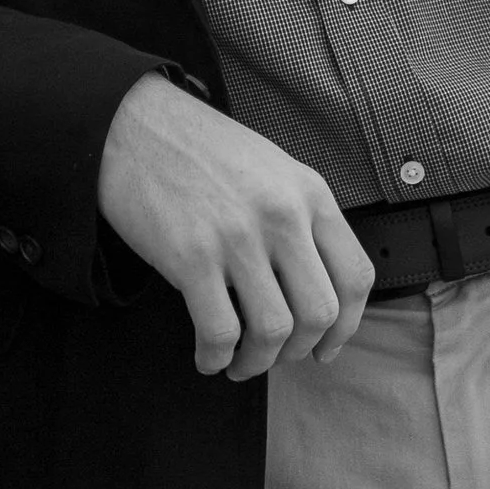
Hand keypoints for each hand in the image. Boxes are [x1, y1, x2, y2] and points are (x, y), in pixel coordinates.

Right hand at [97, 76, 373, 380]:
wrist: (133, 126)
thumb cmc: (201, 151)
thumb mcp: (273, 170)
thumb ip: (301, 221)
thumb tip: (316, 289)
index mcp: (310, 193)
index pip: (356, 276)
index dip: (347, 326)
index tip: (327, 346)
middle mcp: (282, 215)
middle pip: (320, 313)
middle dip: (300, 350)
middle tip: (277, 355)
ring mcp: (237, 236)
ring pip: (274, 330)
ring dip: (258, 361)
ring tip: (240, 362)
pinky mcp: (191, 257)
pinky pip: (220, 331)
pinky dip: (217, 357)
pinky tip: (208, 357)